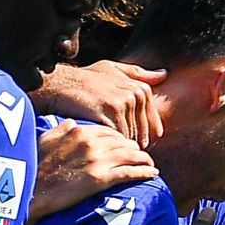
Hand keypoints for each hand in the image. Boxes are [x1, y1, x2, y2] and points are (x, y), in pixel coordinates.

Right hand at [31, 121, 158, 221]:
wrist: (31, 193)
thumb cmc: (33, 168)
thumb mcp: (44, 140)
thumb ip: (61, 129)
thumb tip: (72, 123)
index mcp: (79, 131)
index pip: (109, 130)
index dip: (120, 138)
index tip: (125, 145)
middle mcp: (91, 142)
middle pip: (123, 141)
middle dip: (134, 148)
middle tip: (141, 155)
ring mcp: (97, 160)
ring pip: (130, 155)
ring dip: (144, 159)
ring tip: (150, 164)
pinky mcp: (100, 179)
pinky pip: (129, 172)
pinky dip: (144, 172)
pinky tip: (152, 173)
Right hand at [32, 61, 165, 145]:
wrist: (61, 85)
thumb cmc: (84, 79)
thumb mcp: (113, 69)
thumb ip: (138, 74)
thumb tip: (163, 74)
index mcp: (140, 88)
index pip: (152, 122)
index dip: (144, 136)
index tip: (134, 145)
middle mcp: (135, 94)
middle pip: (142, 132)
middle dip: (134, 144)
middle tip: (122, 154)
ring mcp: (123, 104)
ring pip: (131, 136)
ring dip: (123, 147)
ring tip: (112, 153)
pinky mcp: (110, 113)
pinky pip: (119, 136)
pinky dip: (113, 145)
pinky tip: (104, 149)